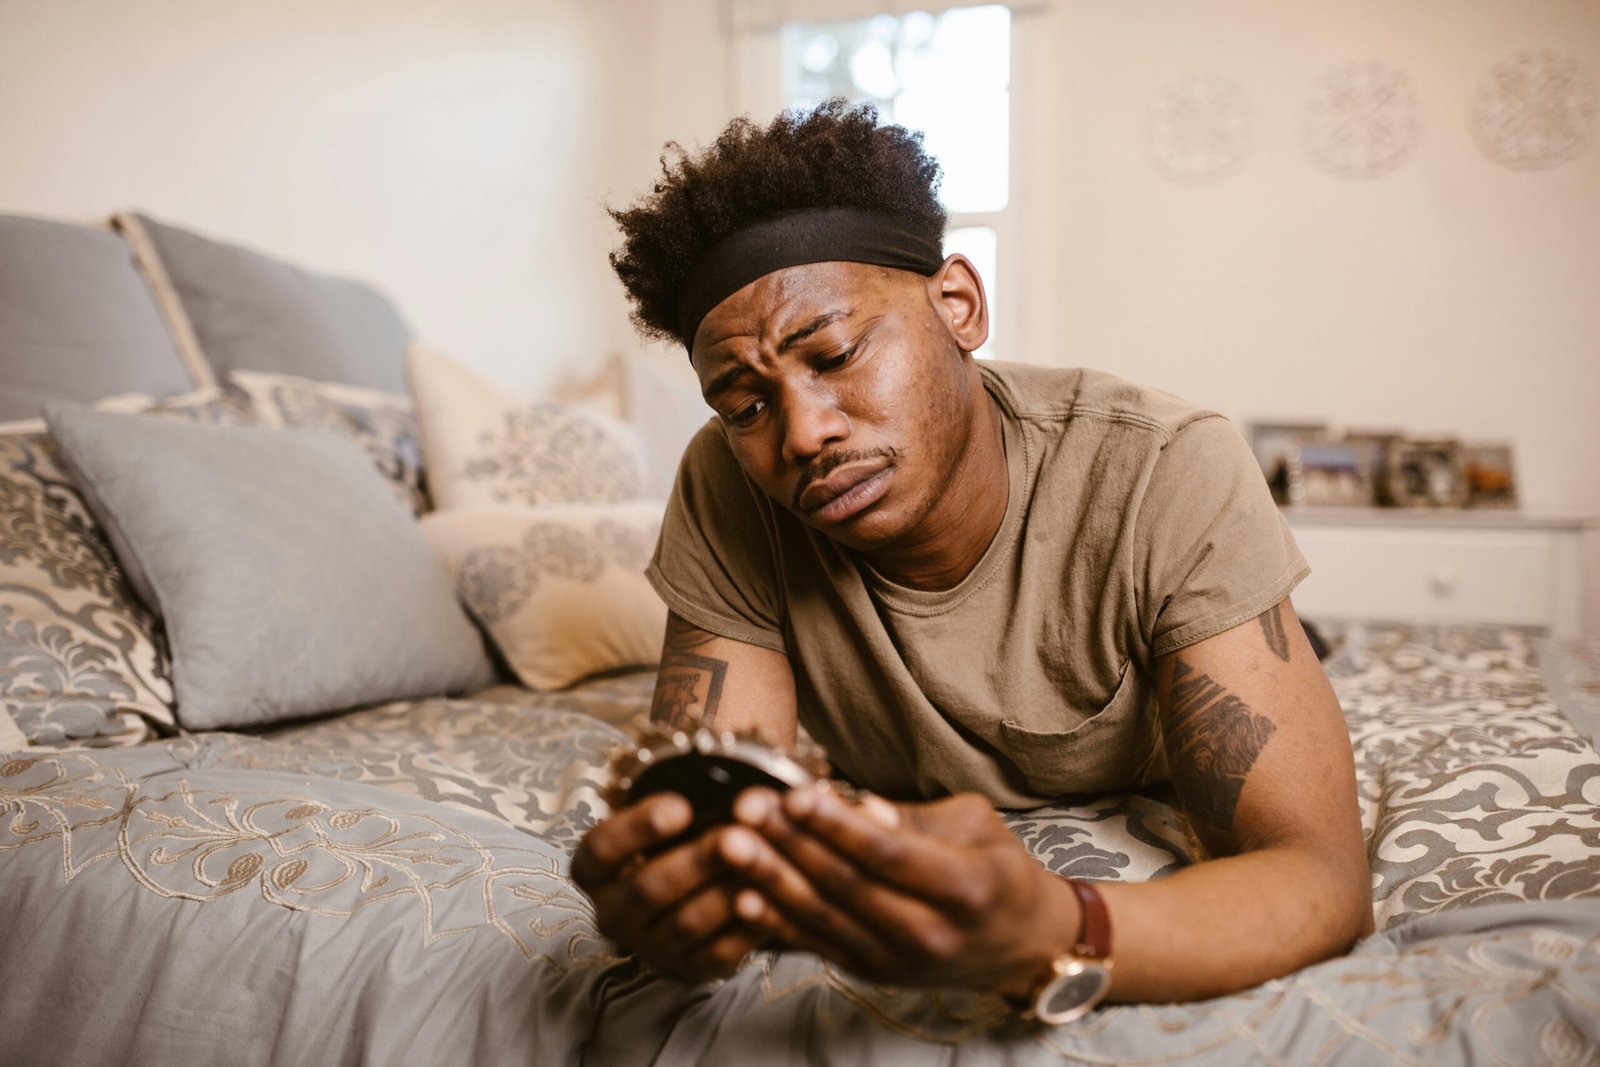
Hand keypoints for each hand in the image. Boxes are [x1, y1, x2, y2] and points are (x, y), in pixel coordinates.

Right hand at [570, 792, 779, 980]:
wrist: (697, 896)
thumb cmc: (678, 840)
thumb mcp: (668, 818)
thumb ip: (681, 803)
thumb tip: (717, 778)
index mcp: (595, 871)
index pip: (601, 850)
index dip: (638, 828)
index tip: (682, 806)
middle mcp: (612, 913)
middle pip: (648, 888)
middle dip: (695, 861)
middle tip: (733, 837)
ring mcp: (650, 947)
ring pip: (685, 923)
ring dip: (724, 893)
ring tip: (758, 864)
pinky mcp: (690, 970)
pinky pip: (717, 954)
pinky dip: (744, 928)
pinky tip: (768, 901)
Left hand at [724, 787, 1079, 994]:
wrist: (1020, 946)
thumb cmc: (998, 870)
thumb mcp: (976, 825)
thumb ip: (916, 819)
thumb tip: (864, 808)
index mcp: (964, 887)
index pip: (888, 854)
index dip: (838, 825)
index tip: (796, 792)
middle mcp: (929, 932)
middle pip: (847, 886)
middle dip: (790, 844)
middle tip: (746, 808)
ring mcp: (897, 960)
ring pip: (824, 919)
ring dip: (771, 880)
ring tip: (730, 845)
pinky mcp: (871, 972)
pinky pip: (816, 945)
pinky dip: (776, 924)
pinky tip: (741, 898)